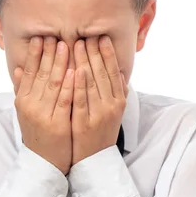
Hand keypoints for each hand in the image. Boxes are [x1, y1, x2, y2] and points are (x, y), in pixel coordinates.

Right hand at [13, 36, 73, 174]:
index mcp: (22, 101)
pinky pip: (64, 101)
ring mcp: (43, 115)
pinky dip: (69, 85)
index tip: (41, 37)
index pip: (28, 72)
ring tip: (66, 44)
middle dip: (48, 52)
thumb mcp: (26, 112)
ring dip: (60, 63)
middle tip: (55, 34)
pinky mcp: (57, 125)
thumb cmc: (39, 135)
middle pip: (40, 74)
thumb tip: (17, 68)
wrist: (44, 165)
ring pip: (52, 84)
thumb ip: (23, 90)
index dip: (35, 53)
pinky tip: (75, 70)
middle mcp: (30, 106)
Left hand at [71, 36, 128, 165]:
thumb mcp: (114, 113)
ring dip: (85, 62)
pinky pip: (80, 102)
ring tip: (77, 44)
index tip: (102, 38)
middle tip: (86, 35)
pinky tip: (74, 70)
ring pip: (92, 84)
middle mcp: (111, 106)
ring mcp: (98, 115)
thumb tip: (121, 72)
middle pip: (103, 74)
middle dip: (94, 52)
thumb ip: (118, 93)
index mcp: (119, 102)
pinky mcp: (83, 124)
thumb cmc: (102, 133)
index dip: (108, 54)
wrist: (94, 162)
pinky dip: (78, 86)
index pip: (114, 73)